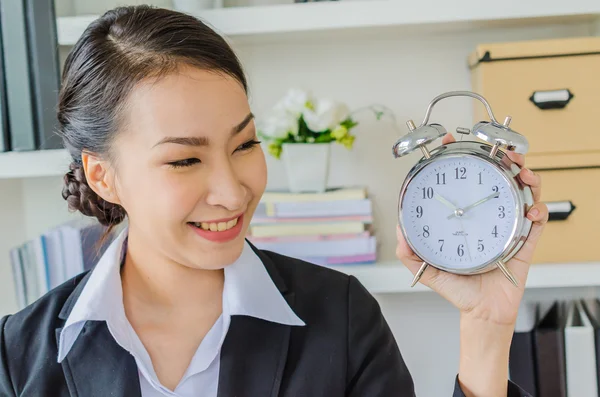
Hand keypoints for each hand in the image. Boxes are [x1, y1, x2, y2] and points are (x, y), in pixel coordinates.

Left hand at [395, 133, 548, 394]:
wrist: (481, 313)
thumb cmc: (458, 290)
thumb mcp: (427, 268)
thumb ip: (410, 252)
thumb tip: (397, 230)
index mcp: (467, 220)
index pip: (465, 183)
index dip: (461, 160)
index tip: (452, 142)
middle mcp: (488, 219)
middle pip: (498, 180)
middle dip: (503, 160)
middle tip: (501, 152)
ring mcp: (508, 228)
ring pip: (521, 194)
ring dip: (526, 178)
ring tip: (521, 172)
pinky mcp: (525, 242)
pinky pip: (537, 222)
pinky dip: (538, 210)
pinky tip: (532, 209)